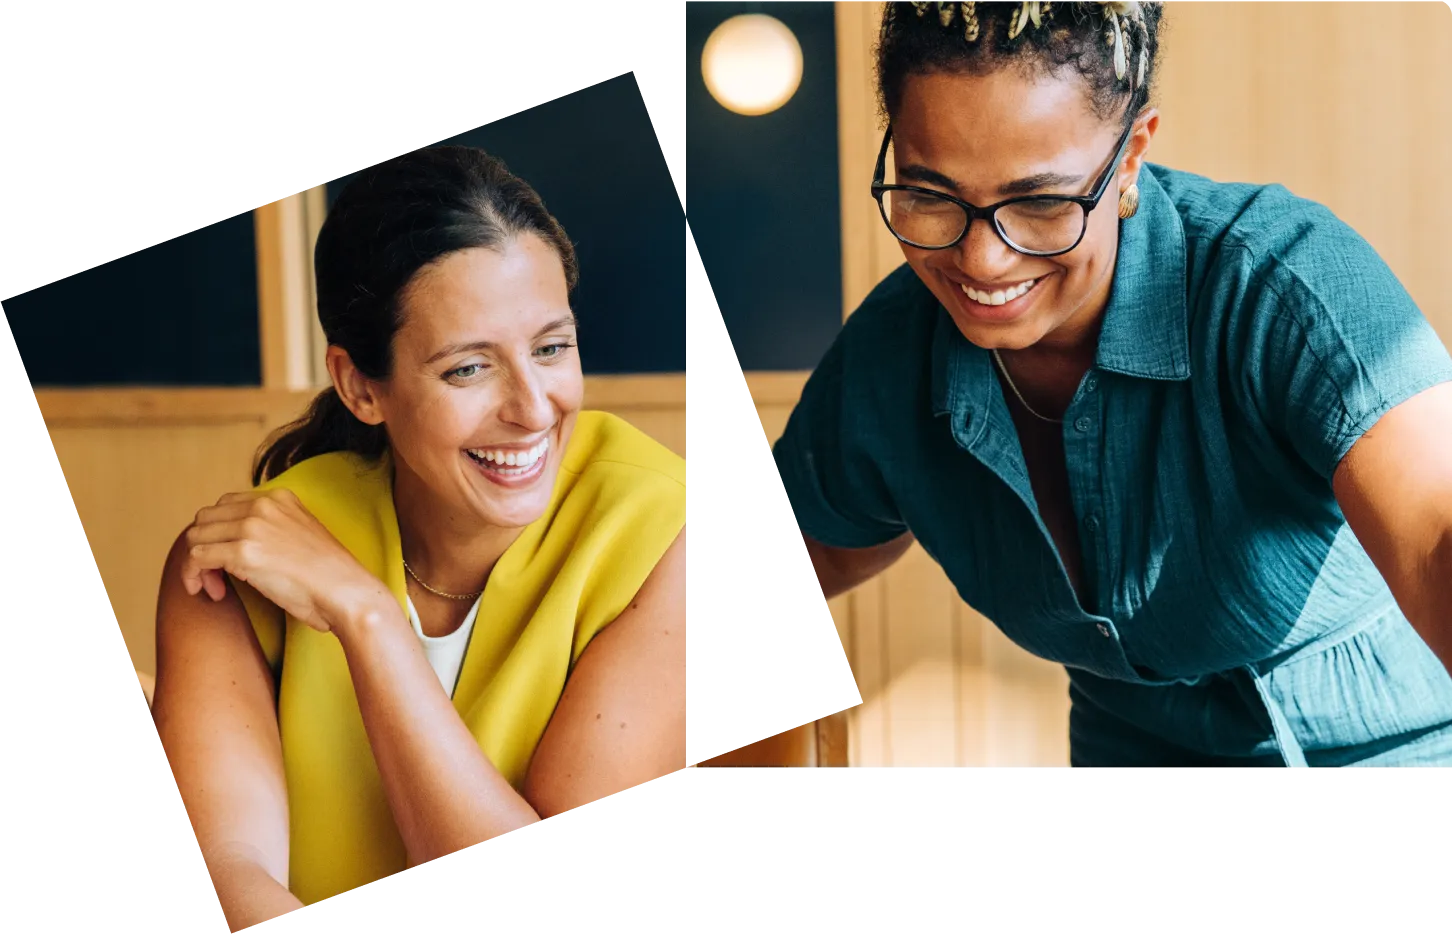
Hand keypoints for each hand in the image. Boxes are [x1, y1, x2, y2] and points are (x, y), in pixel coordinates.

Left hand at [180, 488, 388, 634]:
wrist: (345, 591)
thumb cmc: (328, 575)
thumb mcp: (301, 534)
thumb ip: (273, 528)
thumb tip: (238, 543)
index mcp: (279, 498)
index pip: (225, 505)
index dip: (218, 534)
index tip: (226, 560)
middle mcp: (262, 505)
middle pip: (205, 519)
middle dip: (204, 548)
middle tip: (217, 577)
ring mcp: (251, 527)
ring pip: (195, 538)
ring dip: (196, 565)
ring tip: (215, 587)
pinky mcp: (243, 553)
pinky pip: (196, 558)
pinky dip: (193, 576)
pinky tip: (213, 592)